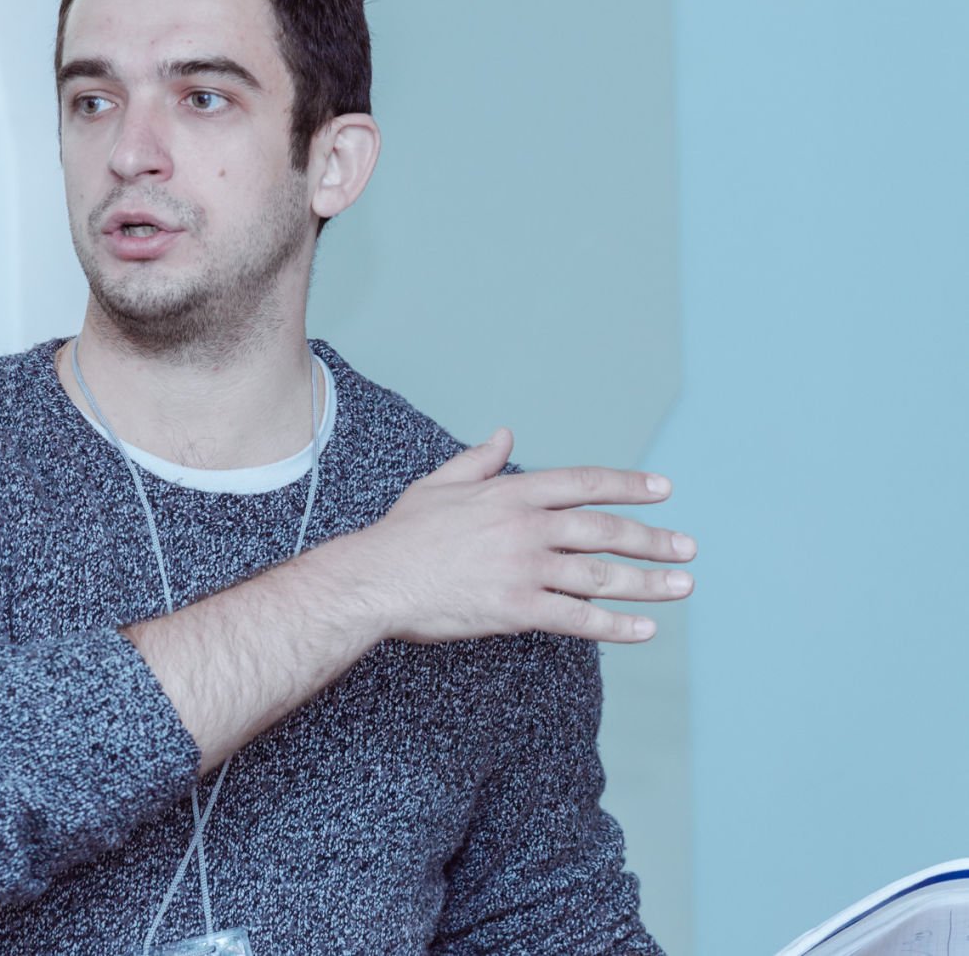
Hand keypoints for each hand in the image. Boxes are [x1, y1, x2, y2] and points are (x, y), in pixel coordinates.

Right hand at [326, 428, 695, 645]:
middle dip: (652, 538)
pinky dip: (614, 626)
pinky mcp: (516, 609)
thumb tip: (506, 433)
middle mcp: (525, 527)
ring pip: (599, 575)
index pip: (582, 483)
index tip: (663, 490)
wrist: (375, 579)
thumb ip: (478, 459)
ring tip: (681, 585)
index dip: (628, 485)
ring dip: (647, 582)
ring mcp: (523, 568)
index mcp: (510, 493)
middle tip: (687, 547)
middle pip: (603, 531)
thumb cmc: (402, 535)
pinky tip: (643, 630)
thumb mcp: (439, 485)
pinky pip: (576, 619)